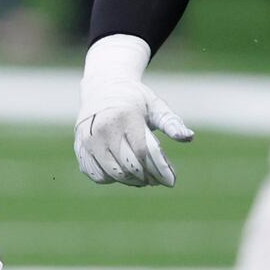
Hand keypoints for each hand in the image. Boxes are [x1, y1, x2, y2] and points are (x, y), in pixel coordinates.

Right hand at [74, 34, 192, 186]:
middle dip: (147, 178)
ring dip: (131, 181)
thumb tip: (188, 137)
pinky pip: (96, 174)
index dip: (159, 170)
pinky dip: (111, 179)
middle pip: (128, 166)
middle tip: (157, 180)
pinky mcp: (80, 147)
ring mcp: (88, 139)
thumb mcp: (156, 106)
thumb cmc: (135, 99)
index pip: (143, 153)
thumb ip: (172, 123)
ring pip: (112, 174)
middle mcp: (103, 128)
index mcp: (125, 116)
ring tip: (142, 178)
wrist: (102, 88)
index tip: (171, 180)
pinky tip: (122, 172)